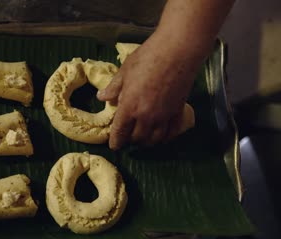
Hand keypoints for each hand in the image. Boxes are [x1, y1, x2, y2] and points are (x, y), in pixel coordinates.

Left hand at [97, 32, 201, 149]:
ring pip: (154, 139)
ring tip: (143, 137)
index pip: (120, 132)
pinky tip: (162, 136)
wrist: (178, 51)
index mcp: (129, 107)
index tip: (114, 145)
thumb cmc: (148, 57)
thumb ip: (114, 88)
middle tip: (128, 136)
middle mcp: (146, 117)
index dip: (115, 142)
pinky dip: (165, 138)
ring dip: (147, 141)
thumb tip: (102, 98)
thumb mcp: (125, 71)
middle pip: (137, 138)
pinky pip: (171, 133)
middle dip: (130, 140)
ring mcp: (164, 116)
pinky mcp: (178, 112)